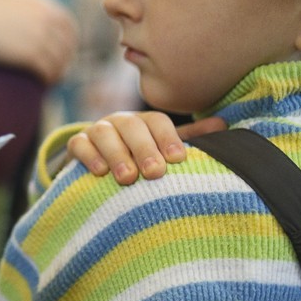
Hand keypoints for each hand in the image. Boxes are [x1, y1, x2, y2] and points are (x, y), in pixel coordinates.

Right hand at [0, 0, 78, 83]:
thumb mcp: (3, 0)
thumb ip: (19, 4)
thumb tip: (24, 6)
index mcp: (40, 2)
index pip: (66, 22)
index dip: (69, 38)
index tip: (66, 49)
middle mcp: (44, 17)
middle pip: (66, 41)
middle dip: (66, 56)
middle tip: (61, 67)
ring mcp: (40, 35)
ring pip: (59, 58)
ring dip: (58, 70)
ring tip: (53, 78)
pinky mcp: (32, 53)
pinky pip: (48, 69)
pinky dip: (48, 78)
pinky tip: (44, 83)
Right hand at [67, 112, 227, 184]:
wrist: (100, 165)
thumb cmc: (140, 159)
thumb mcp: (163, 149)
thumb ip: (189, 140)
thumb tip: (223, 124)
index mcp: (145, 122)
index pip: (157, 121)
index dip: (167, 138)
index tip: (178, 160)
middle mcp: (121, 122)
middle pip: (132, 127)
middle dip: (144, 149)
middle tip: (155, 173)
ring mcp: (97, 131)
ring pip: (105, 134)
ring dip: (117, 155)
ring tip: (127, 178)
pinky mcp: (77, 144)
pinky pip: (80, 144)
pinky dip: (89, 156)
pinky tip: (100, 172)